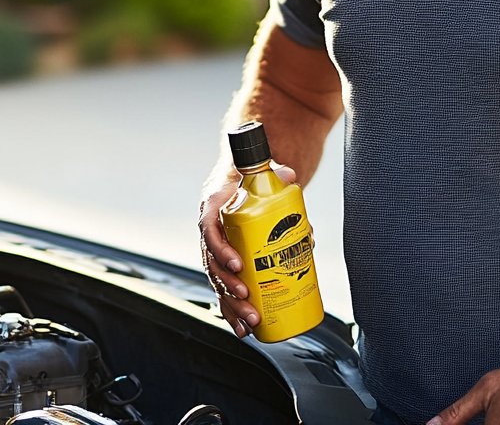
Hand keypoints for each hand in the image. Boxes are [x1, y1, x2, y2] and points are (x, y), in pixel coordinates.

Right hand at [198, 162, 296, 337]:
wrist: (238, 182)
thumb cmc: (245, 179)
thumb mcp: (256, 171)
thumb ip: (273, 173)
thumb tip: (290, 177)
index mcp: (212, 208)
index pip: (209, 231)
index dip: (221, 251)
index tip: (238, 265)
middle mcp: (210, 232)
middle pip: (213, 266)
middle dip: (231, 288)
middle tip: (250, 302)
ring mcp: (216, 251)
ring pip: (217, 283)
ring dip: (232, 305)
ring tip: (250, 322)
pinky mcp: (225, 265)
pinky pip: (223, 290)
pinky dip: (230, 311)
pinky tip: (241, 329)